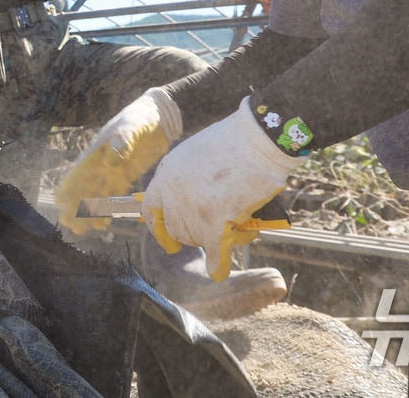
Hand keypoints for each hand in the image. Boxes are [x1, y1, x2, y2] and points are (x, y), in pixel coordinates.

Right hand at [55, 87, 181, 234]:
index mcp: (98, 149)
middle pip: (85, 187)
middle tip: (67, 223)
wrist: (161, 116)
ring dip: (89, 211)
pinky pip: (114, 195)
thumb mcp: (134, 125)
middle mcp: (102, 162)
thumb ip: (123, 140)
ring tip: (81, 230)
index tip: (59, 201)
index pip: (80, 171)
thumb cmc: (143, 116)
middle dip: (75, 204)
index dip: (69, 186)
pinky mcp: (127, 175)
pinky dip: (108, 208)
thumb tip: (110, 162)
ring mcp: (114, 169)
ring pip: (97, 194)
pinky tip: (103, 222)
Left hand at [141, 97, 300, 280]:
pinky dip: (219, 263)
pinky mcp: (216, 220)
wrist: (258, 138)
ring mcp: (193, 208)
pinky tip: (219, 270)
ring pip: (199, 239)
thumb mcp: (198, 154)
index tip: (167, 238)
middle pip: (176, 228)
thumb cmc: (237, 142)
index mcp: (168, 172)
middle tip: (217, 228)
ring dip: (218, 238)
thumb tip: (195, 200)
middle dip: (194, 234)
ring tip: (241, 223)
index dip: (158, 226)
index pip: (150, 208)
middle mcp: (174, 192)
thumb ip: (190, 178)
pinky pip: (215, 251)